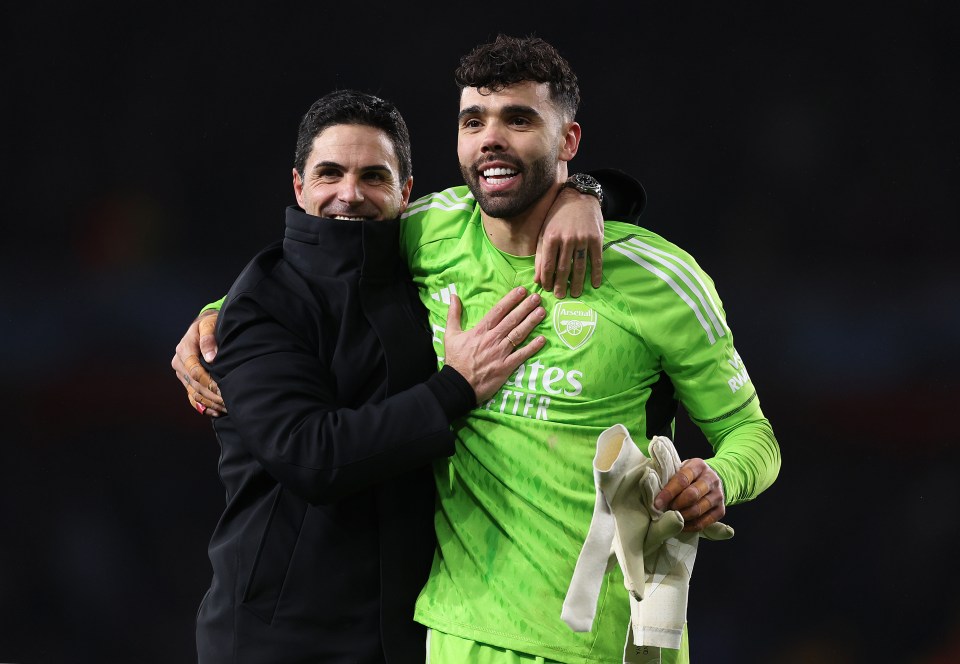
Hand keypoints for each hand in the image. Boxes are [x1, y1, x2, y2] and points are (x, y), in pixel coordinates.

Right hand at [171, 310, 225, 416]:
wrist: (204, 326)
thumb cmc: (210, 324)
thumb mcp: (209, 324)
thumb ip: (208, 338)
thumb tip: (211, 357)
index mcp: (183, 349)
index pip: (194, 371)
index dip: (209, 381)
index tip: (223, 388)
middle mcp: (179, 362)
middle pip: (194, 384)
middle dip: (212, 394)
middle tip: (229, 401)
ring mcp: (181, 373)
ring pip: (194, 393)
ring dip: (210, 402)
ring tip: (227, 407)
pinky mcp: (185, 380)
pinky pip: (192, 397)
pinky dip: (204, 406)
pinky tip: (217, 411)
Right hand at [443, 288, 546, 402]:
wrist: (458, 384)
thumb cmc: (455, 360)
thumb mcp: (450, 335)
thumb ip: (453, 314)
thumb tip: (453, 296)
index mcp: (480, 330)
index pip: (498, 311)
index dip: (511, 300)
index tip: (522, 291)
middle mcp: (492, 339)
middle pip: (512, 320)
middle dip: (525, 307)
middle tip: (537, 298)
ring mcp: (500, 353)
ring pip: (518, 334)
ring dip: (531, 322)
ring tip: (542, 312)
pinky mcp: (506, 367)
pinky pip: (521, 355)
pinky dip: (532, 347)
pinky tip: (542, 339)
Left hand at [535, 186, 603, 298]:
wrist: (579, 197)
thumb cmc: (557, 216)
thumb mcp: (544, 232)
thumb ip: (540, 255)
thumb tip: (537, 279)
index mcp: (550, 237)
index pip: (548, 265)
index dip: (547, 280)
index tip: (547, 290)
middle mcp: (566, 239)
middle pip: (563, 268)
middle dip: (561, 285)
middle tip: (560, 296)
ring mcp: (582, 239)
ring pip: (579, 267)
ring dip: (578, 283)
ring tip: (576, 294)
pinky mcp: (596, 238)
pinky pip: (596, 260)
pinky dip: (596, 273)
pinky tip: (595, 283)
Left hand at [653, 458, 725, 532]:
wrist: (713, 480)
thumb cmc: (690, 476)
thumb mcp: (682, 469)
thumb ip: (670, 477)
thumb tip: (653, 492)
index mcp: (698, 465)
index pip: (682, 479)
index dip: (668, 492)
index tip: (657, 503)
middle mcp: (711, 479)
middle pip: (692, 495)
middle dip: (676, 505)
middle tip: (665, 510)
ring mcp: (718, 495)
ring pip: (698, 509)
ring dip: (682, 516)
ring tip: (672, 518)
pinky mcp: (721, 510)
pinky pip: (705, 522)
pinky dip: (691, 526)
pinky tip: (681, 525)